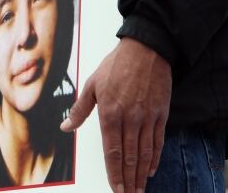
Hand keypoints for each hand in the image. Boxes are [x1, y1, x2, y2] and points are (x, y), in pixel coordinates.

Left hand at [60, 37, 171, 192]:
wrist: (145, 50)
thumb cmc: (116, 65)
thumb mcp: (91, 85)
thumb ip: (79, 110)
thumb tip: (66, 127)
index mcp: (110, 113)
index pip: (112, 151)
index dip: (114, 172)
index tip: (115, 187)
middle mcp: (130, 119)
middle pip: (130, 157)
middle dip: (128, 180)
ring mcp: (147, 118)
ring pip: (144, 153)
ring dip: (141, 174)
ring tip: (138, 189)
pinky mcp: (161, 114)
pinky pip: (158, 141)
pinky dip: (155, 158)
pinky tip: (150, 170)